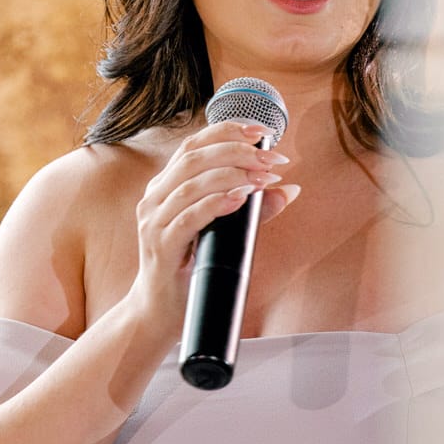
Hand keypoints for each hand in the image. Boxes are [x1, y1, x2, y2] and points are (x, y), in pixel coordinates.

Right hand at [128, 120, 299, 327]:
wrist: (159, 311)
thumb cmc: (190, 267)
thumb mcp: (222, 232)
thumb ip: (251, 209)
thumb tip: (289, 189)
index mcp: (167, 185)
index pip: (195, 144)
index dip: (228, 131)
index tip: (263, 133)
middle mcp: (156, 196)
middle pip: (195, 157)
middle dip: (238, 151)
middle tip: (272, 159)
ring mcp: (155, 221)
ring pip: (191, 183)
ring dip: (232, 175)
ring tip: (264, 178)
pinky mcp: (160, 245)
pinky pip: (187, 218)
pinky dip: (216, 204)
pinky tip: (240, 199)